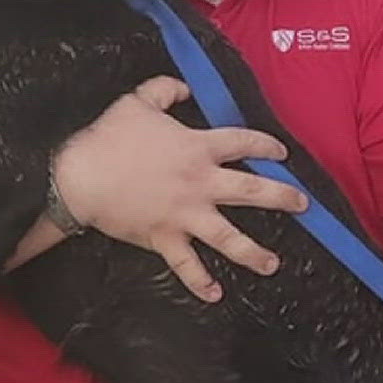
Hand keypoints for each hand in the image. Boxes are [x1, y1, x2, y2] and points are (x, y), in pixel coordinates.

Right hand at [52, 75, 308, 301]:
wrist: (79, 178)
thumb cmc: (108, 138)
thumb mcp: (137, 101)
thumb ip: (166, 89)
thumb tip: (186, 88)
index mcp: (197, 147)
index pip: (243, 142)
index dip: (266, 145)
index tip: (282, 154)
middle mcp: (200, 183)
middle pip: (251, 190)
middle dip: (282, 198)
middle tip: (303, 205)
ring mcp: (185, 214)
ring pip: (229, 237)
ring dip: (253, 252)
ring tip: (274, 264)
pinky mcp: (165, 238)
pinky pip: (186, 265)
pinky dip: (201, 282)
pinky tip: (216, 295)